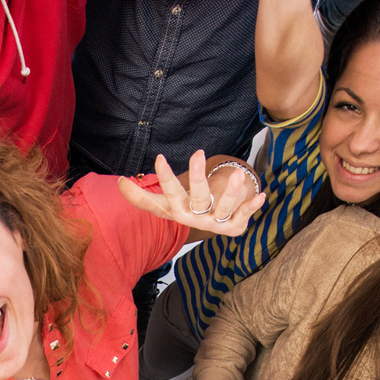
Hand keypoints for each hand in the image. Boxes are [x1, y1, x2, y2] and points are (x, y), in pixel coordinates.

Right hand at [117, 151, 266, 237]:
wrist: (213, 226)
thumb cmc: (187, 208)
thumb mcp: (165, 204)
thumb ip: (142, 197)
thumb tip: (117, 183)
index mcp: (178, 211)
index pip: (168, 195)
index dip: (165, 179)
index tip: (160, 158)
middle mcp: (197, 218)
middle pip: (197, 198)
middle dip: (197, 178)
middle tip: (197, 152)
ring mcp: (216, 223)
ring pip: (224, 208)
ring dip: (232, 193)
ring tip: (238, 175)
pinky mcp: (234, 226)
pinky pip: (244, 216)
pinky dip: (252, 207)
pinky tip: (262, 196)